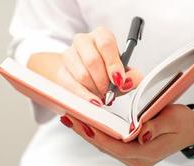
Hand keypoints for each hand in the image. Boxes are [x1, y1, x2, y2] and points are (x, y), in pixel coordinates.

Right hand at [28, 27, 142, 105]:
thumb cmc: (107, 72)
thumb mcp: (124, 73)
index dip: (113, 64)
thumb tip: (127, 83)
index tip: (119, 81)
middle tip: (109, 93)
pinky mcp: (60, 71)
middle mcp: (83, 41)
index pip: (106, 44)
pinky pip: (70, 85)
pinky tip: (91, 102)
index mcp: (101, 35)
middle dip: (103, 81)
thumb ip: (132, 78)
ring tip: (101, 96)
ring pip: (81, 75)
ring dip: (94, 90)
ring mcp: (69, 54)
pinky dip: (83, 96)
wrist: (88, 76)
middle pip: (92, 60)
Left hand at [59, 104, 193, 165]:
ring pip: (106, 147)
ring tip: (72, 118)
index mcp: (148, 154)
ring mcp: (134, 159)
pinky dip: (98, 134)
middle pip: (106, 147)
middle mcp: (138, 160)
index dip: (99, 136)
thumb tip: (140, 132)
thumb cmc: (183, 122)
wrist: (193, 129)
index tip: (83, 123)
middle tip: (68, 117)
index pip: (117, 147)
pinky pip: (110, 144)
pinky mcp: (132, 153)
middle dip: (86, 132)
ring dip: (89, 133)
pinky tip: (87, 123)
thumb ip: (155, 126)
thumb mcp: (173, 119)